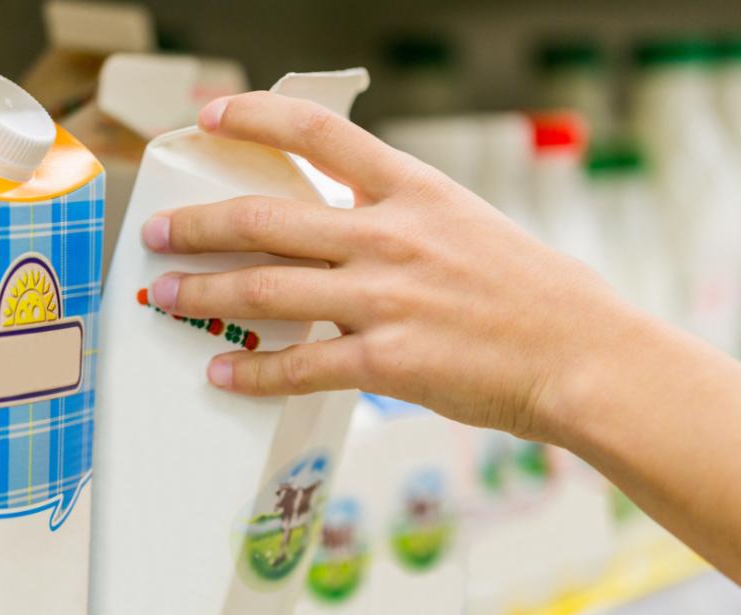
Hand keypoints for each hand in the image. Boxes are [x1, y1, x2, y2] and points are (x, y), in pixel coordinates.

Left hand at [141, 91, 634, 439]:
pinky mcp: (388, 362)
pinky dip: (253, 372)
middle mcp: (390, 237)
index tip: (210, 116)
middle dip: (197, 224)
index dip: (254, 118)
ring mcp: (386, 299)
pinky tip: (223, 373)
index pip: (317, 133)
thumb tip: (348, 222)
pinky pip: (299, 366)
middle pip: (265, 218)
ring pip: (266, 289)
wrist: (585, 354)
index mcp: (414, 192)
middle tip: (156, 232)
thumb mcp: (470, 224)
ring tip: (164, 298)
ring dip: (203, 293)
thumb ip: (405, 217)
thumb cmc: (536, 293)